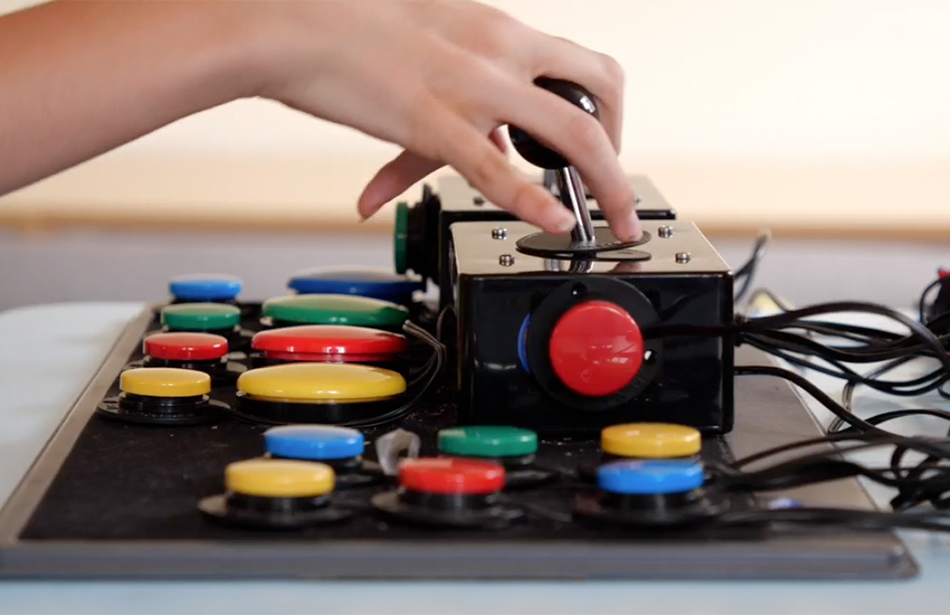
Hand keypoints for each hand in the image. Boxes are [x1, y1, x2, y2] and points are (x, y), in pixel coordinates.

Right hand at [257, 0, 639, 239]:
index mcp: (499, 30)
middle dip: (620, 153)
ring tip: (614, 223)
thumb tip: (476, 142)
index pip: (585, 64)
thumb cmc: (353, 32)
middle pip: (600, 92)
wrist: (294, 25)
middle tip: (613, 194)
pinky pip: (497, 167)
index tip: (601, 148)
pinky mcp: (433, 120)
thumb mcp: (429, 49)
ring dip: (606, 184)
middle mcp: (499, 49)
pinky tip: (555, 222)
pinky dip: (535, 199)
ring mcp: (472, 85)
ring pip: (571, 132)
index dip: (609, 111)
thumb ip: (461, 97)